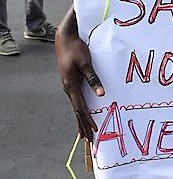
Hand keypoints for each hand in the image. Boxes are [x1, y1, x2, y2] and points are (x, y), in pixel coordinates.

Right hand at [55, 7, 103, 142]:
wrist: (65, 38)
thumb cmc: (76, 49)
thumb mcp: (86, 63)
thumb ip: (93, 79)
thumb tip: (101, 95)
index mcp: (71, 86)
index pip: (81, 108)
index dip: (88, 120)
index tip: (94, 130)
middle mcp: (68, 88)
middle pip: (77, 110)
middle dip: (83, 125)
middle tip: (89, 140)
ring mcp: (69, 85)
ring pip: (76, 106)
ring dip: (81, 119)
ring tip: (84, 133)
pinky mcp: (71, 81)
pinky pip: (77, 99)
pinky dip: (80, 109)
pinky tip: (83, 113)